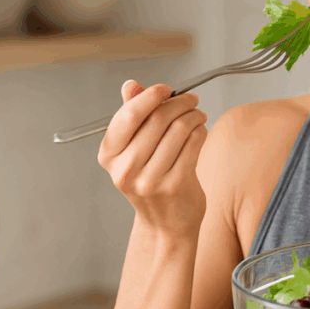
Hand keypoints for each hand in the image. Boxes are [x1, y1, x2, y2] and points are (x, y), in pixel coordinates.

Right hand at [97, 80, 208, 236]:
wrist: (164, 223)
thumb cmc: (150, 179)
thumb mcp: (132, 149)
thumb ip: (132, 116)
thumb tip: (131, 85)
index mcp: (109, 155)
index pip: (129, 115)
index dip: (150, 96)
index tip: (166, 89)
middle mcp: (125, 169)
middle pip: (158, 119)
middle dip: (180, 103)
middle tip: (191, 100)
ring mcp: (150, 180)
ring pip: (179, 129)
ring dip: (194, 116)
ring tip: (198, 115)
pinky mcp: (175, 185)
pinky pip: (193, 143)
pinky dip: (200, 131)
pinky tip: (200, 131)